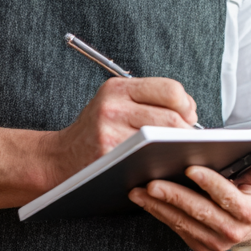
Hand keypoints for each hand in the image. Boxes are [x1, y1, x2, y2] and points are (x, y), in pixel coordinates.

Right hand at [43, 76, 196, 185]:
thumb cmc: (95, 131)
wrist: (61, 157)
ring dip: (178, 147)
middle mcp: (112, 106)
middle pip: (171, 117)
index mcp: (118, 88)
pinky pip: (149, 159)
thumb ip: (147, 100)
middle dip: (186, 131)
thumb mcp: (114, 102)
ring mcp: (110, 132)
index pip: (170, 89)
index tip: (188, 115)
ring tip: (176, 149)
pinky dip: (162, 161)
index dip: (187, 104)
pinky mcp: (110, 156)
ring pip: (163, 138)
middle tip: (186, 139)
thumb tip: (189, 111)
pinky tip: (161, 162)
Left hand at [128, 142, 250, 250]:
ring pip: (184, 223)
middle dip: (175, 197)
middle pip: (201, 212)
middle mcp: (234, 233)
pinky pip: (177, 229)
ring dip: (160, 208)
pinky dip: (159, 215)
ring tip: (139, 191)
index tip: (191, 169)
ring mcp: (216, 242)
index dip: (210, 184)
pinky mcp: (200, 245)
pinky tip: (144, 201)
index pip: (229, 198)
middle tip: (152, 182)